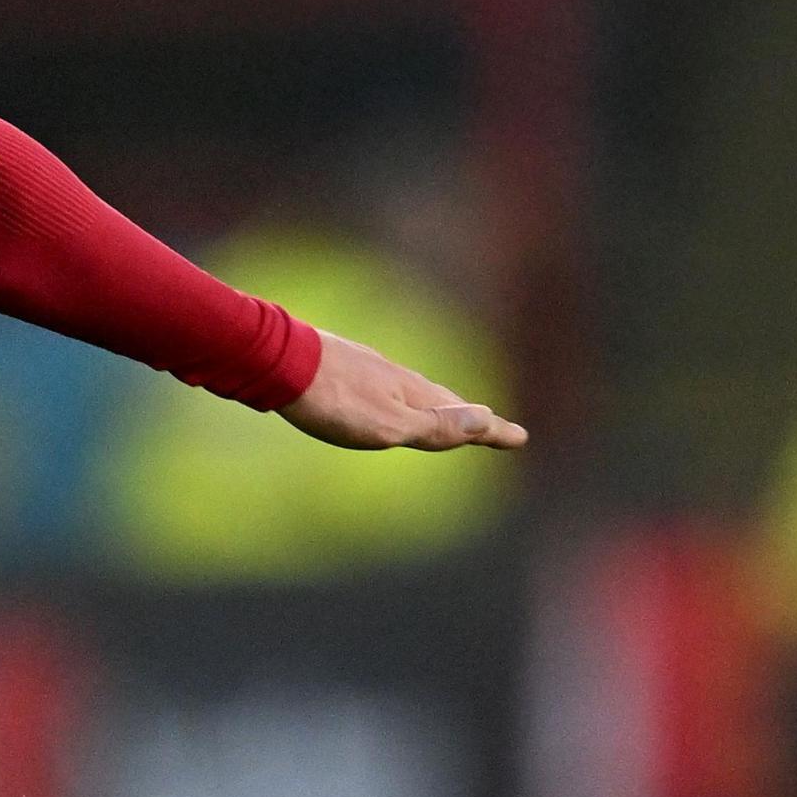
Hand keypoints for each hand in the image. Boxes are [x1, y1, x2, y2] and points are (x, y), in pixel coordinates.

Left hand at [281, 331, 528, 451]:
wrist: (275, 359)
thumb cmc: (332, 400)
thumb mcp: (388, 424)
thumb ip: (435, 426)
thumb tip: (488, 418)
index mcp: (412, 393)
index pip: (462, 417)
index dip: (491, 430)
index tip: (521, 437)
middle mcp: (395, 376)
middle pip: (440, 398)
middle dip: (466, 413)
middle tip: (489, 423)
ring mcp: (366, 366)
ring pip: (408, 386)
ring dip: (432, 400)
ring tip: (440, 408)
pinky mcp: (338, 363)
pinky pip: (380, 380)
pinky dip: (397, 390)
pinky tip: (378, 391)